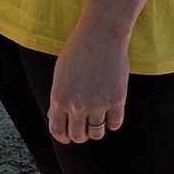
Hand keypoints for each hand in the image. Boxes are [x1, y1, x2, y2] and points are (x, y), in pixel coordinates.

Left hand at [48, 20, 129, 144]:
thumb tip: (56, 117)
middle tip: (84, 129)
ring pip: (97, 133)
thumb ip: (58, 98)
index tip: (67, 137)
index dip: (63, 137)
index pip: (58, 131)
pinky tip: (111, 114)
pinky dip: (113, 122)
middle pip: (78, 136)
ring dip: (96, 131)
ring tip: (97, 121)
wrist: (101, 36)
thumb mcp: (59, 74)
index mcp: (59, 99)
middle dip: (80, 135)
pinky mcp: (117, 101)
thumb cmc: (78, 50)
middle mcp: (77, 106)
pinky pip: (115, 124)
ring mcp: (98, 105)